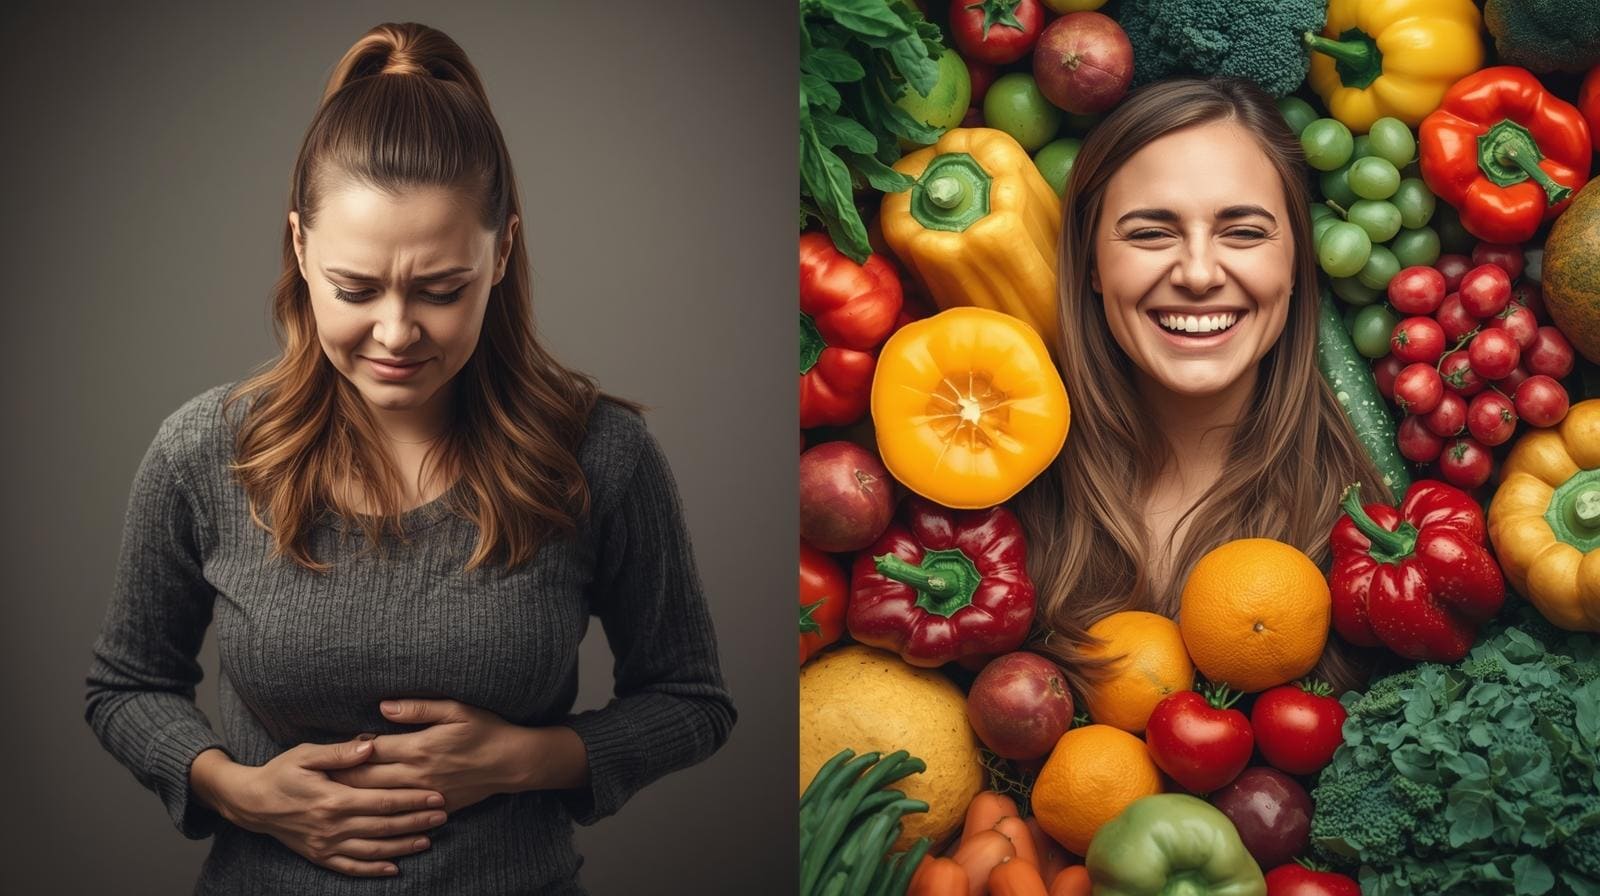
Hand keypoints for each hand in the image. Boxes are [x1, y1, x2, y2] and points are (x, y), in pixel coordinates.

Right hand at [228, 739, 448, 877]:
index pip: (383, 801)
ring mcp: (325, 844)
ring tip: (428, 840)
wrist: (251, 803)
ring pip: (372, 850)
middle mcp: (332, 826)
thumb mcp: (307, 754)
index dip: (412, 800)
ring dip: (402, 847)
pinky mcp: (319, 856)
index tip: (436, 796)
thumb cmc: (281, 772)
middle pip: (384, 827)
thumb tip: (371, 744)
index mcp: (333, 799)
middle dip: (417, 822)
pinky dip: (373, 870)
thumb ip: (341, 751)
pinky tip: (394, 869)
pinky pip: (350, 867)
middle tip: (444, 816)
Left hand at [327, 698, 523, 814]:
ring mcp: (424, 795)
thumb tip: (383, 707)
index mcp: (418, 748)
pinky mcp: (434, 808)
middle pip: (367, 779)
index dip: (348, 749)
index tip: (331, 749)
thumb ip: (417, 708)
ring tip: (333, 794)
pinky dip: (380, 812)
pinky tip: (366, 811)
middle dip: (340, 777)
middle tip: (320, 775)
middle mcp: (417, 775)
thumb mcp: (455, 710)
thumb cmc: (485, 730)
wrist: (512, 763)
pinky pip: (400, 814)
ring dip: (354, 796)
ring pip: (378, 799)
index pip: (370, 750)